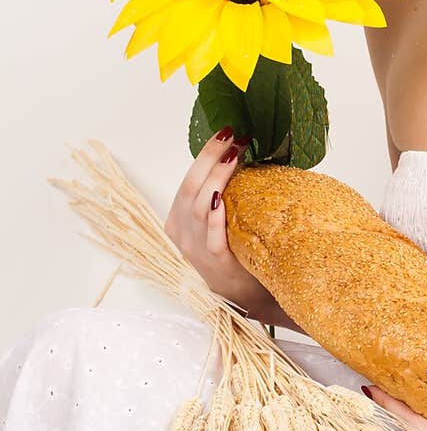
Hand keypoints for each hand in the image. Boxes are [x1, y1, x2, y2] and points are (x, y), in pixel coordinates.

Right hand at [163, 127, 261, 305]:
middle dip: (210, 158)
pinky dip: (215, 217)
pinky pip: (212, 237)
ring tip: (234, 156)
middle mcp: (181, 233)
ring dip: (217, 178)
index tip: (226, 133)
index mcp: (178, 220)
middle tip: (233, 137)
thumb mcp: (213, 225)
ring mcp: (195, 249)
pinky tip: (222, 200)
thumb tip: (238, 155)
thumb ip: (216, 197)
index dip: (206, 155)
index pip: (188, 180)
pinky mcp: (215, 263)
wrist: (243, 297)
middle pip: (191, 187)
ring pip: (200, 207)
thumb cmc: (231, 255)